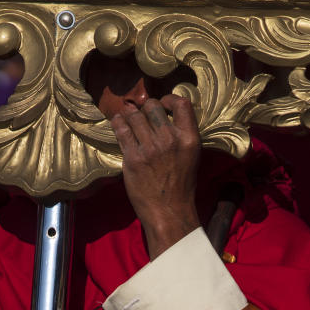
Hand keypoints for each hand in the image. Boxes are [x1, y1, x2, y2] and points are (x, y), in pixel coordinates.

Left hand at [111, 95, 201, 259]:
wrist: (168, 211)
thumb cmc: (180, 185)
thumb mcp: (191, 156)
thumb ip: (182, 135)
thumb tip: (166, 114)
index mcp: (190, 139)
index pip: (182, 103)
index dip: (169, 98)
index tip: (163, 103)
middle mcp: (170, 140)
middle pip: (153, 106)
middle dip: (145, 107)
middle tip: (142, 113)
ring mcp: (150, 148)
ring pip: (135, 116)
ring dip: (130, 114)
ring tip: (128, 116)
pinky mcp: (133, 158)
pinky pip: (122, 130)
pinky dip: (118, 123)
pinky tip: (118, 122)